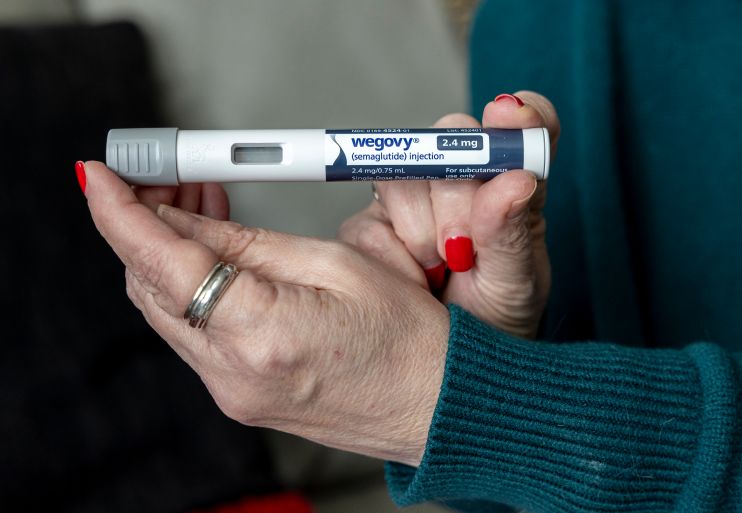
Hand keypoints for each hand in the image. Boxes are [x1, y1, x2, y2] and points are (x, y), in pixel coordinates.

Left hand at [82, 162, 448, 465]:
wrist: (434, 404)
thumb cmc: (408, 338)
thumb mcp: (335, 264)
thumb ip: (249, 243)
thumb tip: (185, 220)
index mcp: (262, 334)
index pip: (163, 265)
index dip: (120, 214)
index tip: (96, 176)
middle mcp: (233, 374)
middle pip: (151, 287)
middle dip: (145, 224)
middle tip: (165, 176)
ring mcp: (231, 391)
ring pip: (167, 309)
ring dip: (169, 254)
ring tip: (199, 203)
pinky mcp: (238, 395)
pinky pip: (193, 332)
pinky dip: (191, 287)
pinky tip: (215, 253)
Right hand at [338, 92, 558, 337]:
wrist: (444, 370)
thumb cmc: (494, 322)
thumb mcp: (517, 285)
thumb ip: (514, 233)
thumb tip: (515, 179)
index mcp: (511, 185)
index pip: (522, 127)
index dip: (517, 115)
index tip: (510, 115)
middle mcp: (462, 182)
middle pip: (450, 139)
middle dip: (457, 195)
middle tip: (464, 249)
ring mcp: (412, 200)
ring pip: (403, 176)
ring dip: (421, 231)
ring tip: (440, 271)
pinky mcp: (370, 226)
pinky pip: (369, 222)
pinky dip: (393, 257)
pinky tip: (413, 280)